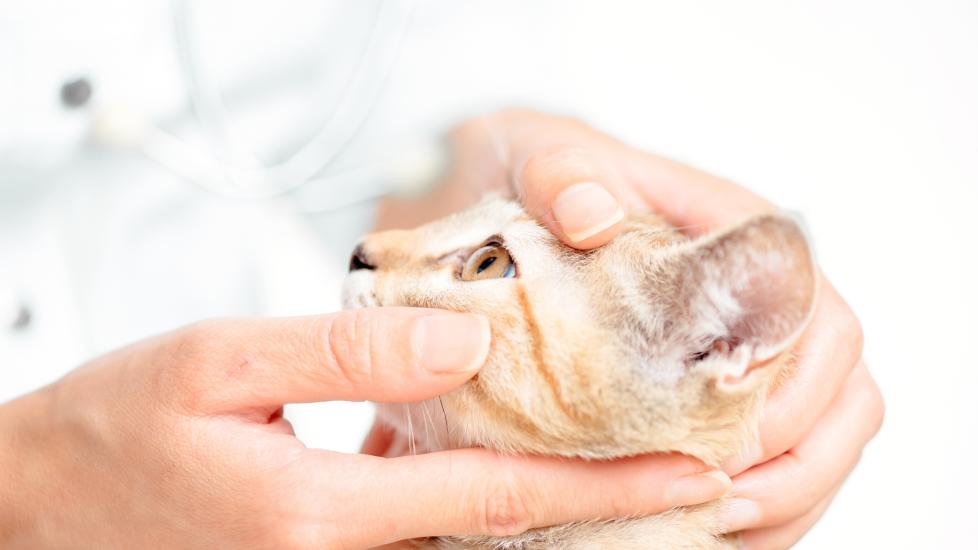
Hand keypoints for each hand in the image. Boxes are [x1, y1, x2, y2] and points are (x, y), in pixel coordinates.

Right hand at [0, 308, 731, 548]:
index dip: (608, 485)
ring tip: (639, 474)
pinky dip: (487, 510)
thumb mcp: (215, 363)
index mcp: (323, 515)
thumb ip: (344, 347)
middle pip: (505, 538)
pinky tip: (524, 473)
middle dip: (609, 516)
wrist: (45, 505)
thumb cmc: (114, 433)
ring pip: (473, 544)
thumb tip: (462, 335)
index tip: (696, 471)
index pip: (500, 495)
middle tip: (702, 483)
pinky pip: (426, 539)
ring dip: (558, 514)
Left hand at [378, 108, 883, 548]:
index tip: (728, 445)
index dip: (797, 394)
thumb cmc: (540, 175)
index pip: (820, 322)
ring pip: (820, 429)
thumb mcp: (542, 161)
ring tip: (721, 527)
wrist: (509, 187)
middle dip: (797, 463)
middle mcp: (758, 294)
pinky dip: (760, 497)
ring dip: (788, 492)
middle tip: (723, 505)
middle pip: (840, 390)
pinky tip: (712, 524)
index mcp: (740, 237)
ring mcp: (742, 340)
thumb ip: (566, 177)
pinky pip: (773, 447)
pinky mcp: (711, 380)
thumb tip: (593, 219)